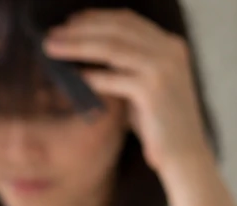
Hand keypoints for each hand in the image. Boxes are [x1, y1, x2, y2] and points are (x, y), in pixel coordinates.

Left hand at [44, 9, 212, 174]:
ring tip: (52, 48)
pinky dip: (91, 76)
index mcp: (169, 45)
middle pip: (117, 28)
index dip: (95, 18)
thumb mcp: (142, 87)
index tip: (68, 23)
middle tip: (51, 34)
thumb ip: (123, 68)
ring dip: (78, 45)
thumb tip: (85, 56)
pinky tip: (72, 78)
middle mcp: (170, 50)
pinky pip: (114, 78)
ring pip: (113, 47)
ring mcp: (164, 68)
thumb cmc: (158, 125)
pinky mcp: (154, 90)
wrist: (185, 155)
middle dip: (81, 28)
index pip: (127, 20)